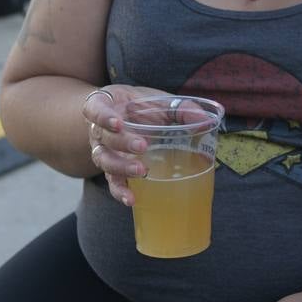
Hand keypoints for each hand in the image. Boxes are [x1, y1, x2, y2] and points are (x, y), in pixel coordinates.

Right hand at [82, 83, 173, 205]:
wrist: (129, 119)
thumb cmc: (144, 108)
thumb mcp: (161, 102)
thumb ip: (183, 108)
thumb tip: (206, 121)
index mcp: (107, 106)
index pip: (94, 109)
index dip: (103, 116)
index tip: (117, 122)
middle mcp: (99, 130)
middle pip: (104, 138)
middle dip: (122, 142)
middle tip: (142, 146)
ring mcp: (103, 150)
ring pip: (104, 160)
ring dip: (121, 167)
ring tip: (141, 171)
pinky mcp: (112, 169)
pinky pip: (112, 181)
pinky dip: (120, 191)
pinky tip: (132, 199)